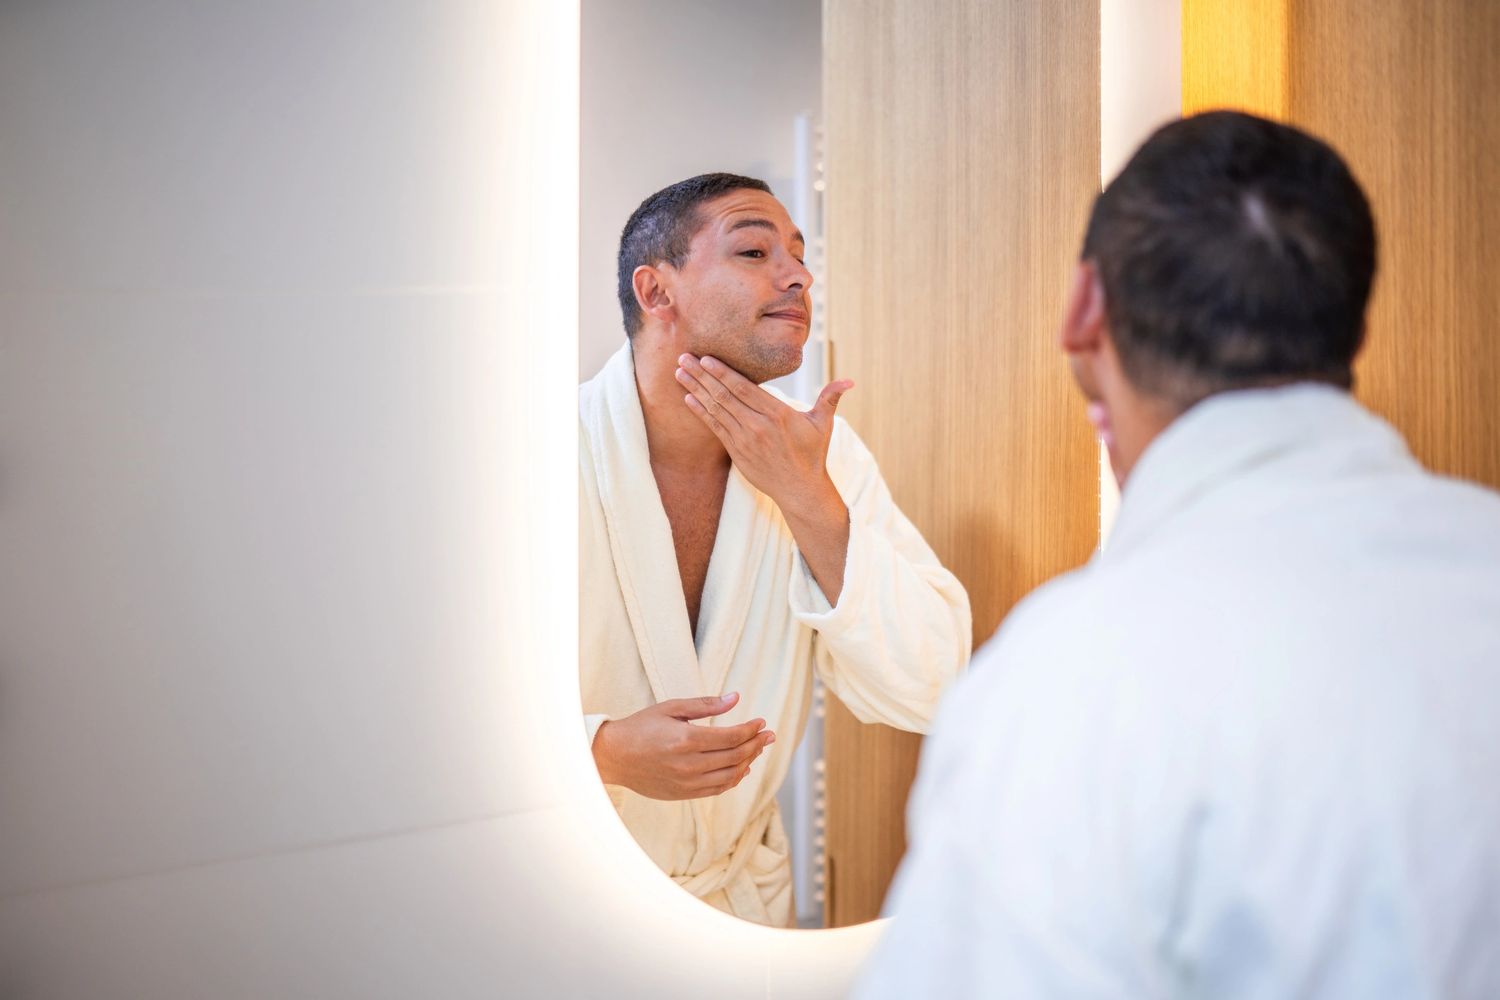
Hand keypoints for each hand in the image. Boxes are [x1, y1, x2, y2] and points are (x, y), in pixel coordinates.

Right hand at [592, 692, 776, 800]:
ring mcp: (687, 782)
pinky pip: (718, 789)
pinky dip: (734, 779)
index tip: (762, 723)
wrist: (615, 757)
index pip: (731, 737)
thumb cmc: (642, 727)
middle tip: (769, 736)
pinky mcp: (684, 794)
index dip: (751, 730)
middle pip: (735, 756)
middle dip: (756, 744)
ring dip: (749, 762)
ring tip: (758, 750)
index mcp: (686, 740)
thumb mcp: (671, 708)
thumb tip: (735, 698)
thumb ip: (705, 704)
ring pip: (731, 775)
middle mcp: (689, 764)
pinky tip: (742, 768)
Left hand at [675, 354, 852, 515]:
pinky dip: (701, 412)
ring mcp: (745, 440)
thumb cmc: (812, 454)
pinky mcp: (737, 452)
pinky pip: (715, 428)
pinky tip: (688, 398)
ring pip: (716, 409)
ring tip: (679, 373)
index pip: (744, 388)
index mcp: (777, 414)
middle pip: (724, 395)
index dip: (722, 372)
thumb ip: (830, 398)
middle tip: (683, 358)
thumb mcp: (823, 424)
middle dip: (701, 375)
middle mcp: (758, 426)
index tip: (705, 358)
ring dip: (695, 390)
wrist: (800, 489)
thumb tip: (849, 381)